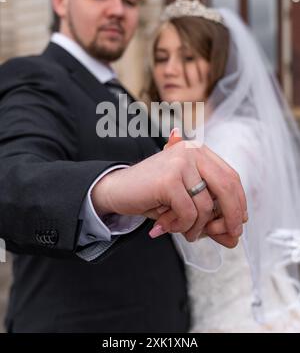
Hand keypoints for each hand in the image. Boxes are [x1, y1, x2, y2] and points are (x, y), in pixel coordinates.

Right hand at [91, 129, 246, 244]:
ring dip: (196, 228)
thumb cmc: (154, 197)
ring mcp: (180, 163)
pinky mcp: (168, 179)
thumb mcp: (186, 204)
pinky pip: (188, 213)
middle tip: (229, 236)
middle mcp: (192, 152)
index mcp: (199, 152)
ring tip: (183, 231)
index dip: (239, 202)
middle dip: (231, 216)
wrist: (117, 190)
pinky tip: (166, 225)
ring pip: (206, 206)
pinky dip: (181, 226)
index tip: (238, 224)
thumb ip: (210, 217)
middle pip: (227, 187)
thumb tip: (234, 238)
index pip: (231, 177)